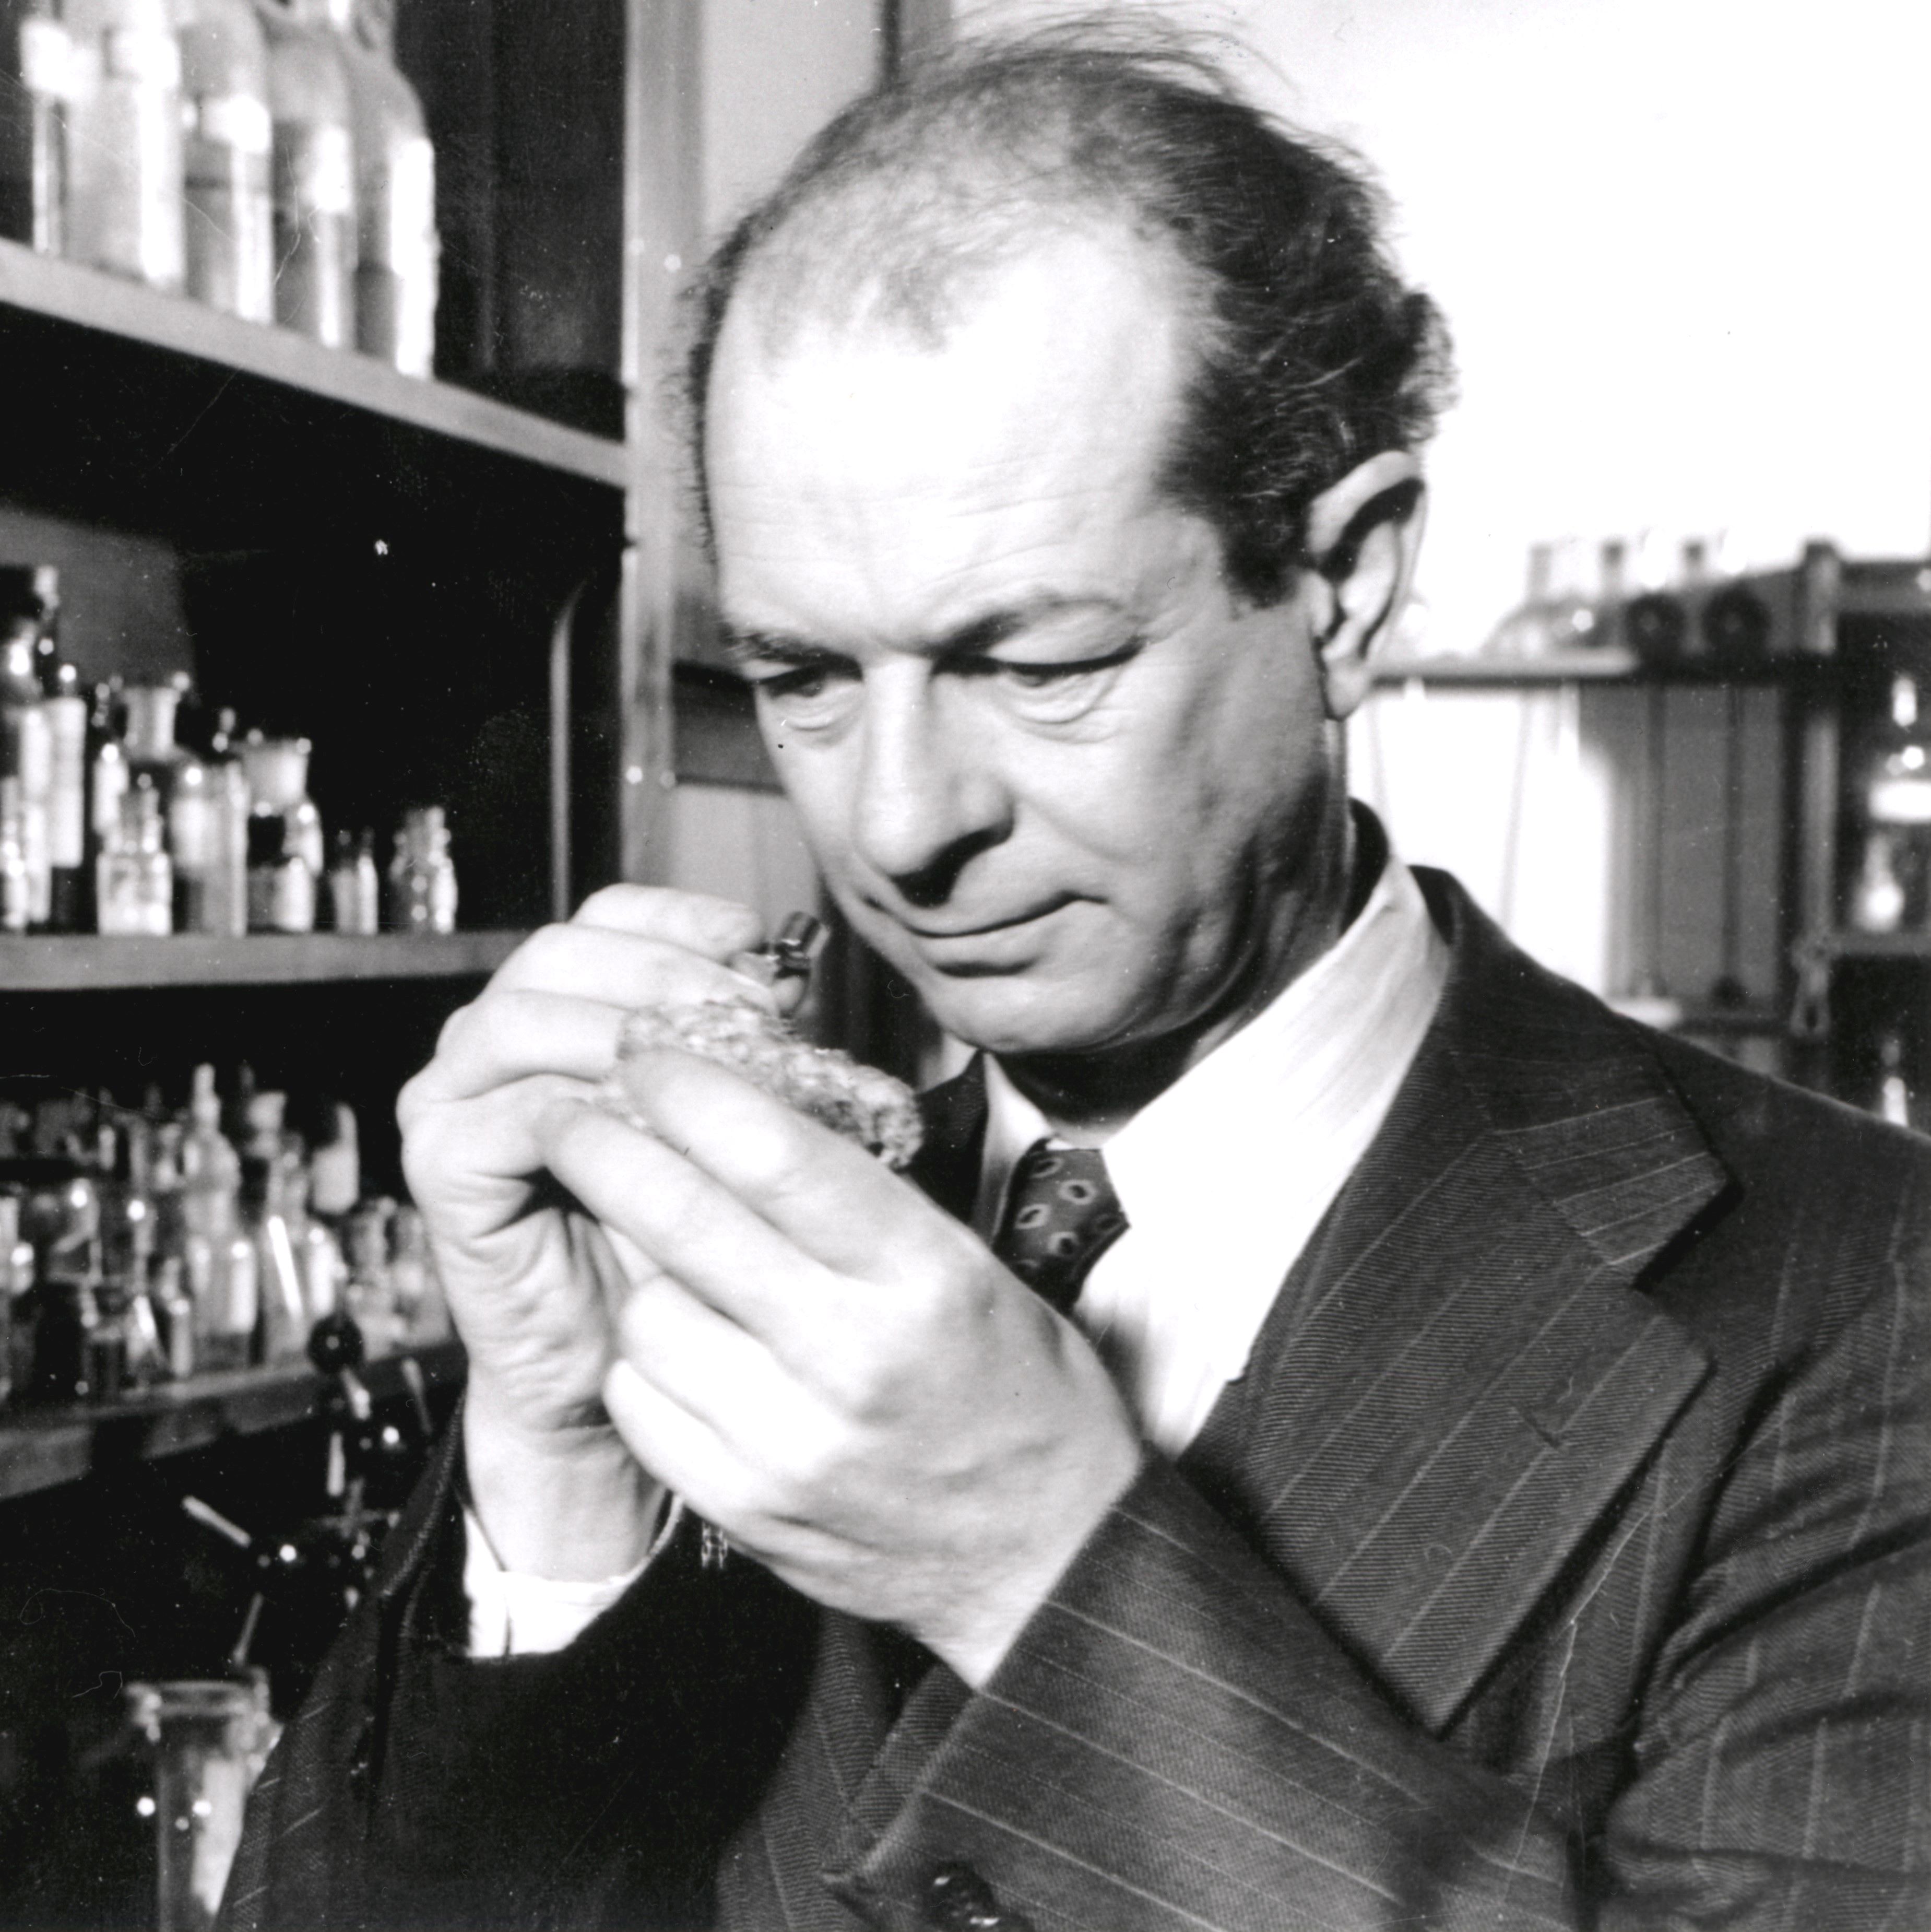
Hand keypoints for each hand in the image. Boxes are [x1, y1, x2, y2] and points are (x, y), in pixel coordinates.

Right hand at [396, 886, 792, 1577]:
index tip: (756, 949)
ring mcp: (453, 1094)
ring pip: (527, 1018)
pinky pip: (516, 1112)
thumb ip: (740, 1040)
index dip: (681, 919)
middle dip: (663, 974)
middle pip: (561, 951)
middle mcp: (493, 1034)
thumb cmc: (680, 1228)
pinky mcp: (442, 1163)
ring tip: (712, 1075)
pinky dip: (591, 1115)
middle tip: (748, 1020)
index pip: (607, 914)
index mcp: (559, 1001)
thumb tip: (787, 974)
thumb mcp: (724, 1113)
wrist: (630, 1356)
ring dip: (625, 1036)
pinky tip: (658, 1135)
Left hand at [540, 1048, 1144, 1686]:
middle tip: (570, 1112)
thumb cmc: (1015, 1391)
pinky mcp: (745, 1510)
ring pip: (648, 1316)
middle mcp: (852, 1356)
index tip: (645, 1052)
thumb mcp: (969, 1268)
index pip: (779, 1157)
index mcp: (923, 1278)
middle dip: (608, 1150)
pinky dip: (646, 1361)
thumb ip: (860, 1200)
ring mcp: (790, 1442)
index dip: (694, 1092)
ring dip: (638, 1270)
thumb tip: (738, 1112)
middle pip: (688, 1224)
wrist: (1044, 1558)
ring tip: (669, 1259)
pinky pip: (642, 1403)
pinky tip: (678, 1344)